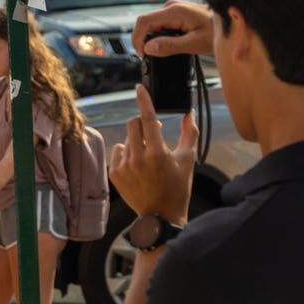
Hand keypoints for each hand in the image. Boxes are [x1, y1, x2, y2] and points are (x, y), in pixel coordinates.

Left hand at [108, 84, 198, 223]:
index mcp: (157, 153)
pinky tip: (137, 166)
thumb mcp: (188, 159)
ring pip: (127, 139)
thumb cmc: (177, 187)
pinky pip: (118, 152)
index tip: (139, 87)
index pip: (148, 118)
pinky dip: (127, 153)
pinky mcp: (114, 174)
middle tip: (154, 133)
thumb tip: (189, 112)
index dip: (144, 100)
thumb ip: (190, 132)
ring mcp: (123, 167)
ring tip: (148, 158)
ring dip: (137, 142)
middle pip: (133, 124)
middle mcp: (138, 158)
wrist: (160, 216)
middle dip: (143, 123)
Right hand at [132, 1, 216, 58]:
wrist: (231, 24)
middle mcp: (171, 7)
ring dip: (154, 39)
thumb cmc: (217, 32)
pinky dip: (161, 36)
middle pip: (145, 23)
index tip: (142, 54)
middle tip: (154, 56)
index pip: (143, 21)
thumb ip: (170, 46)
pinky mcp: (176, 14)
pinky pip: (161, 25)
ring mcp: (173, 9)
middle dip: (145, 40)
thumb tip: (148, 48)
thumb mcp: (194, 44)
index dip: (137, 39)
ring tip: (168, 49)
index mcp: (174, 11)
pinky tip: (172, 43)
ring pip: (152, 25)